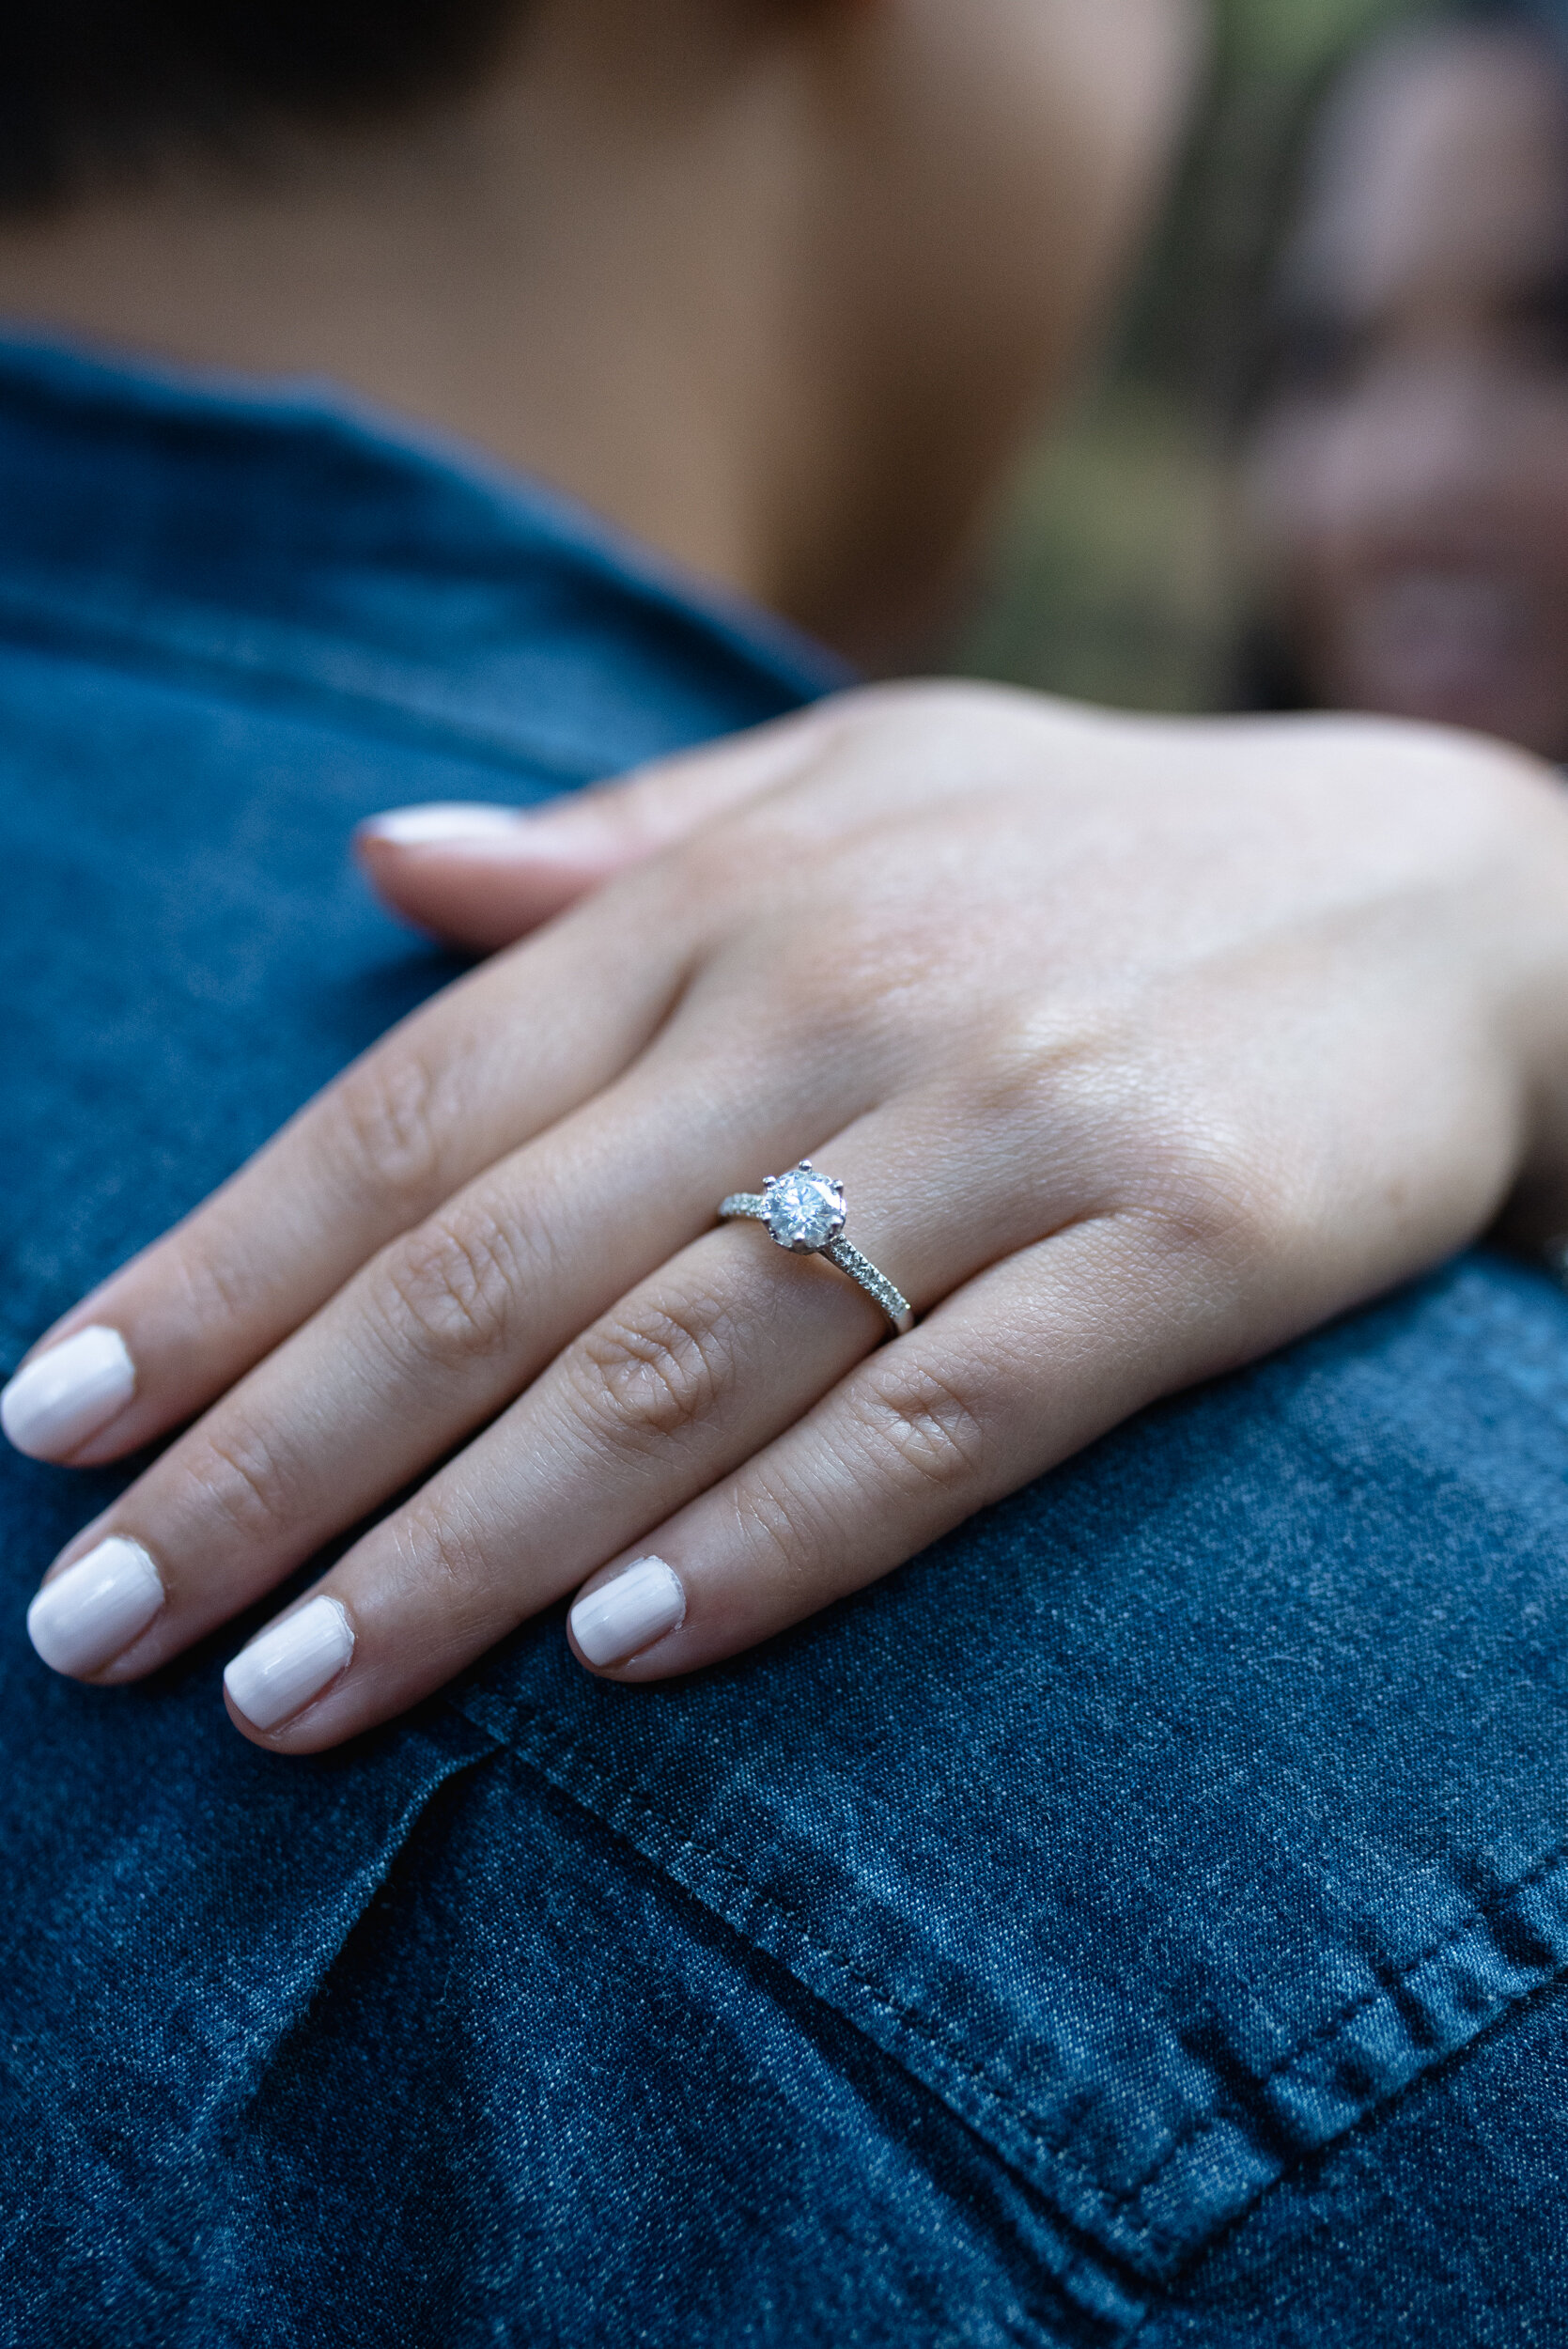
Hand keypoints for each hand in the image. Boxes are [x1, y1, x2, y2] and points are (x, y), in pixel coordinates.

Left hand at [9, 684, 1567, 1753]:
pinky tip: (625, 1660)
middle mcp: (834, 1008)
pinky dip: (774, 1543)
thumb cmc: (1103, 847)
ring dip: (463, 1554)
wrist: (1451, 885)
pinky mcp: (1176, 1247)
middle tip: (101, 1633)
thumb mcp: (859, 780)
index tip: (50, 1427)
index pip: (404, 1114)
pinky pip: (939, 1422)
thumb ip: (619, 843)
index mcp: (724, 901)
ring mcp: (1009, 1128)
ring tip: (292, 1697)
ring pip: (677, 1372)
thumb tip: (382, 868)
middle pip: (487, 1275)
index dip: (210, 1277)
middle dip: (271, 1468)